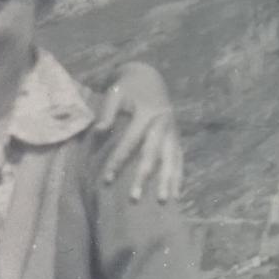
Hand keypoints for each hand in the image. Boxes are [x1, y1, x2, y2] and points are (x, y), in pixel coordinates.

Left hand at [94, 62, 182, 202]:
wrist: (149, 77)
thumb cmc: (126, 88)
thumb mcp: (115, 93)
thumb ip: (107, 112)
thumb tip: (98, 131)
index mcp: (147, 115)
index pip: (130, 143)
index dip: (118, 162)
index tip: (106, 180)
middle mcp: (163, 125)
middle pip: (152, 156)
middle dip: (143, 179)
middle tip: (134, 199)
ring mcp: (173, 132)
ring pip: (171, 160)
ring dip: (168, 182)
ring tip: (164, 202)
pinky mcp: (177, 137)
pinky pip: (179, 159)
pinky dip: (178, 176)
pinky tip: (177, 194)